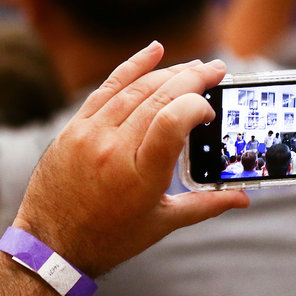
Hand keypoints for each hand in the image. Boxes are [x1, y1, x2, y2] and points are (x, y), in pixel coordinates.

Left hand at [13, 43, 249, 277]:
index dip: (197, 105)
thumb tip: (244, 197)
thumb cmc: (110, 238)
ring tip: (192, 66)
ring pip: (134, 89)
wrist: (51, 243)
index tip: (211, 110)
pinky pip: (105, 89)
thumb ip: (205, 205)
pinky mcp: (74, 128)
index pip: (173, 121)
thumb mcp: (161, 223)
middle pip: (158, 98)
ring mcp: (90, 134)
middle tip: (216, 69)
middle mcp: (113, 148)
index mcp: (140, 175)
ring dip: (167, 72)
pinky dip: (131, 68)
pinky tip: (153, 51)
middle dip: (192, 79)